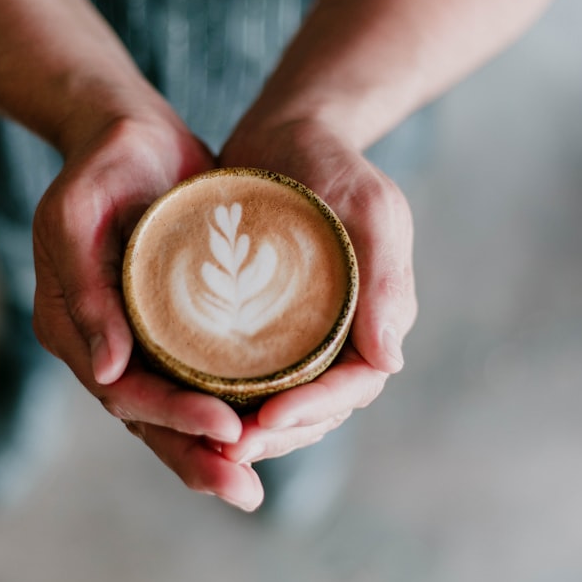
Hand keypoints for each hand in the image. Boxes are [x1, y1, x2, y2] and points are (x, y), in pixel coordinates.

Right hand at [32, 111, 263, 510]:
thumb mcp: (78, 211)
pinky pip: (197, 380)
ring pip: (173, 410)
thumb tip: (105, 370)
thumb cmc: (102, 163)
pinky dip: (225, 409)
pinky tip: (263, 429)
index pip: (123, 392)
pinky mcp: (173, 327)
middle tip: (245, 490)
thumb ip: (83, 287)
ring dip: (211, 450)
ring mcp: (139, 340)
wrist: (132, 134)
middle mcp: (105, 345)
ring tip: (253, 483)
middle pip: (149, 418)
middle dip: (195, 458)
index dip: (172, 417)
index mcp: (72, 328)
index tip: (224, 430)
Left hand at [217, 119, 417, 466]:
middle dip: (277, 435)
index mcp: (377, 318)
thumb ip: (387, 276)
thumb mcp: (370, 207)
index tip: (268, 419)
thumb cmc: (335, 163)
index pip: (353, 385)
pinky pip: (250, 375)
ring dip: (249, 430)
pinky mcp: (263, 324)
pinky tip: (191, 406)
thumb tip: (390, 361)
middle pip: (318, 408)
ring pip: (283, 401)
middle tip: (226, 449)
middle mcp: (343, 335)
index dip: (314, 410)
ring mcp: (302, 333)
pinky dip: (227, 398)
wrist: (289, 131)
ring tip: (206, 444)